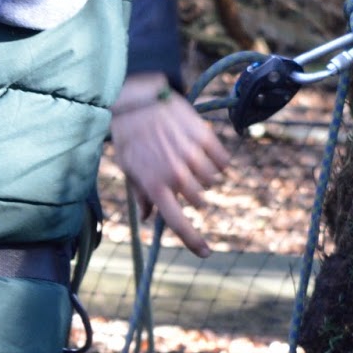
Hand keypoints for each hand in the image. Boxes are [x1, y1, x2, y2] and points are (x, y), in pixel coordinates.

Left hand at [108, 74, 229, 256]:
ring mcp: (192, 156)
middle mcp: (175, 175)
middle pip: (199, 199)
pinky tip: (201, 148)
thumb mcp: (129, 169)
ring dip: (204, 173)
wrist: (140, 99)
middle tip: (179, 171)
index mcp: (155, 186)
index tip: (205, 252)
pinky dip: (216, 159)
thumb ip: (142, 195)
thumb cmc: (130, 136)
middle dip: (192, 190)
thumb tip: (148, 217)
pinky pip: (223, 162)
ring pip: (212, 181)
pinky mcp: (205, 138)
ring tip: (187, 155)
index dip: (194, 242)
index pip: (178, 223)